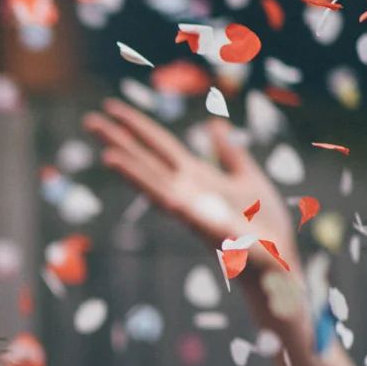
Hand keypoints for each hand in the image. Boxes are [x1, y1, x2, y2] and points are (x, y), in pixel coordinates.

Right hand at [81, 100, 300, 306]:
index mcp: (196, 176)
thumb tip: (213, 123)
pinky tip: (162, 195)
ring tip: (106, 154)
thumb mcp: (248, 176)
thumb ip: (229, 152)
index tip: (111, 106)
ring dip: (132, 172)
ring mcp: (192, 210)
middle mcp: (186, 191)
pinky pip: (185, 212)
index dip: (136, 124)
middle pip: (146, 160)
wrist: (278, 259)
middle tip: (89, 120)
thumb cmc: (263, 224)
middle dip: (118, 140)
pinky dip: (171, 202)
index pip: (158, 145)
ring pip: (155, 186)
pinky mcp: (208, 229)